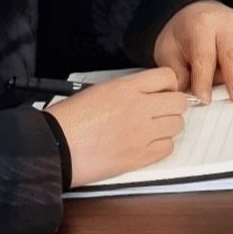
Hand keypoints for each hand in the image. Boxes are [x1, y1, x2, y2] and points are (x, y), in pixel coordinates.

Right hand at [46, 68, 190, 185]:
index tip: (162, 92)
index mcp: (127, 88)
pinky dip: (161, 147)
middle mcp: (140, 108)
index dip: (168, 84)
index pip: (168, 76)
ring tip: (150, 130)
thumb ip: (128, 89)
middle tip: (159, 113)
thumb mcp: (98, 90)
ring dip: (167, 127)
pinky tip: (145, 145)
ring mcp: (142, 133)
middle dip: (172, 106)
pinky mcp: (139, 157)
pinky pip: (167, 148)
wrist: (53, 147)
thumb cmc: (69, 118)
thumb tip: (150, 92)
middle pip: (179, 102)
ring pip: (177, 125)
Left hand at [149, 0, 232, 101]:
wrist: (201, 13)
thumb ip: (177, 73)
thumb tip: (189, 95)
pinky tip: (228, 67)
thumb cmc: (184, 35)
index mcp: (201, 23)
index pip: (204, 56)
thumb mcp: (168, 51)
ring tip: (216, 75)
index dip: (204, 81)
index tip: (203, 99)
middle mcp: (228, 21)